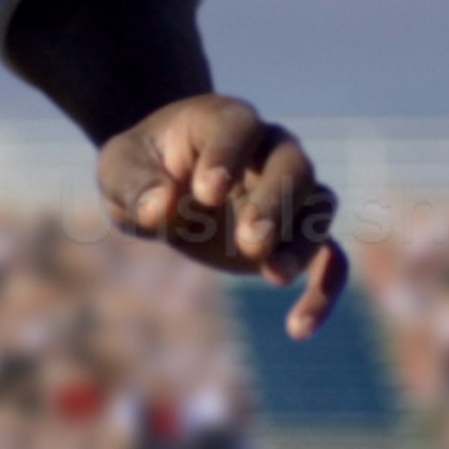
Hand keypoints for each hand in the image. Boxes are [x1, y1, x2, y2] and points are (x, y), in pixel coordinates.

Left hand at [97, 92, 345, 333]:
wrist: (164, 180)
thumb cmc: (141, 167)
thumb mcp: (120, 169)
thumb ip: (136, 185)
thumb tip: (160, 208)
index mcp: (224, 120)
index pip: (239, 127)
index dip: (227, 157)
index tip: (205, 193)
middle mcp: (269, 148)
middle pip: (294, 166)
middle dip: (275, 204)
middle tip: (250, 242)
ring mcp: (288, 191)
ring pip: (319, 206)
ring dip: (303, 242)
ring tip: (273, 277)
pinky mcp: (292, 234)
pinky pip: (328, 256)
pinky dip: (323, 289)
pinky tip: (300, 327)